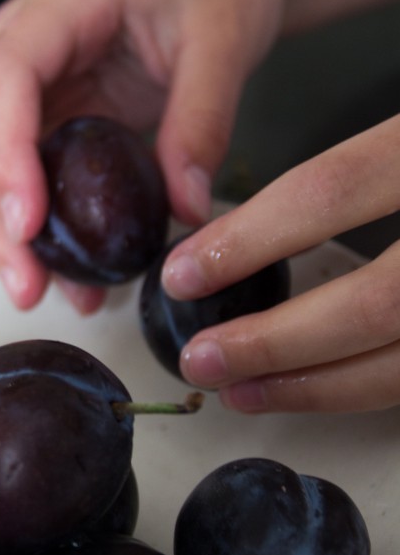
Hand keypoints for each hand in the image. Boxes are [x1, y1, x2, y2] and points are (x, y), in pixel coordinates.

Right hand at [0, 0, 290, 311]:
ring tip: (40, 294)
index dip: (4, 154)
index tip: (28, 223)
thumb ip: (202, 121)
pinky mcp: (45, 115)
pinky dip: (34, 228)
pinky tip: (63, 274)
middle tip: (27, 286)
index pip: (4, 79)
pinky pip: (21, 175)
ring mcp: (30, 82)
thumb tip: (183, 212)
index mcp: (61, 4)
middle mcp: (24, 41)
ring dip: (2, 233)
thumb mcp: (224, 42)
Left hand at [161, 114, 399, 412]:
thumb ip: (353, 164)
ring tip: (239, 390)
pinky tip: (306, 388)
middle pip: (374, 303)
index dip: (248, 240)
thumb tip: (220, 220)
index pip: (333, 189)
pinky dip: (357, 389)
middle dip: (274, 343)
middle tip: (200, 360)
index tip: (181, 273)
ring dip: (311, 387)